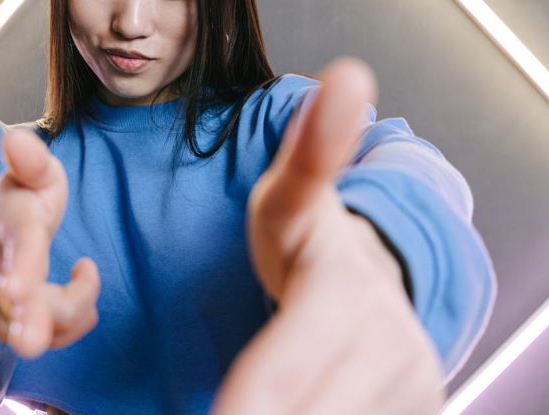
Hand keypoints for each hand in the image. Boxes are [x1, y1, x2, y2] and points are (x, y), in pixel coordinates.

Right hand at [0, 124, 100, 357]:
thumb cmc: (25, 202)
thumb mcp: (35, 176)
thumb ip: (33, 160)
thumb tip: (17, 137)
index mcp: (7, 223)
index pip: (17, 244)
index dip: (18, 265)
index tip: (16, 288)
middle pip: (12, 299)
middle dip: (26, 320)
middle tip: (32, 344)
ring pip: (41, 323)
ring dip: (76, 309)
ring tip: (84, 272)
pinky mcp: (0, 324)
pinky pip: (50, 337)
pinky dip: (74, 320)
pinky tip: (76, 292)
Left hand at [211, 58, 443, 412]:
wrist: (367, 275)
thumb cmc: (310, 241)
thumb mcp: (292, 198)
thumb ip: (311, 153)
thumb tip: (344, 79)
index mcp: (352, 294)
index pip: (288, 366)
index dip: (249, 398)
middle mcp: (394, 348)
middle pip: (308, 411)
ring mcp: (411, 384)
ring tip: (240, 410)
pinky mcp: (416, 406)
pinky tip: (284, 408)